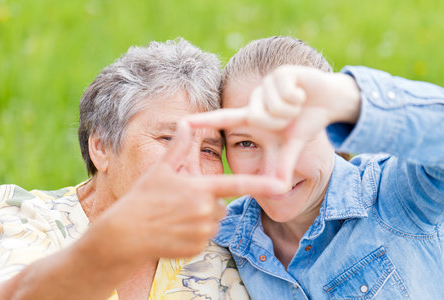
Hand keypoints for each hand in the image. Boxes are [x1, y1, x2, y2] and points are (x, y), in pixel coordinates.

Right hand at [94, 121, 286, 263]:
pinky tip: (174, 231)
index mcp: (200, 188)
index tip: (281, 184)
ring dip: (201, 219)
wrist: (125, 234)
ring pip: (213, 222)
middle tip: (181, 202)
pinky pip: (204, 238)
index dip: (261, 184)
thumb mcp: (160, 169)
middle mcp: (205, 210)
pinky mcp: (197, 248)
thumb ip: (179, 147)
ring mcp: (202, 231)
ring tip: (176, 217)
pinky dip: (194, 235)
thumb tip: (186, 123)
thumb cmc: (142, 198)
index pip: (236, 184)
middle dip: (207, 203)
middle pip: (220, 205)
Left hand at [186, 65, 360, 182]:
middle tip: (290, 117)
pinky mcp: (280, 72)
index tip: (183, 122)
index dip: (204, 121)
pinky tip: (301, 93)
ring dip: (291, 109)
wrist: (329, 100)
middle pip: (257, 117)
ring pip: (273, 105)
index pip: (224, 119)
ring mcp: (266, 84)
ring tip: (297, 104)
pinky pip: (286, 93)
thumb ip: (282, 165)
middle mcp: (255, 100)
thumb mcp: (292, 145)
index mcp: (253, 117)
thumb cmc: (306, 122)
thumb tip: (279, 190)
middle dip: (279, 122)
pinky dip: (298, 98)